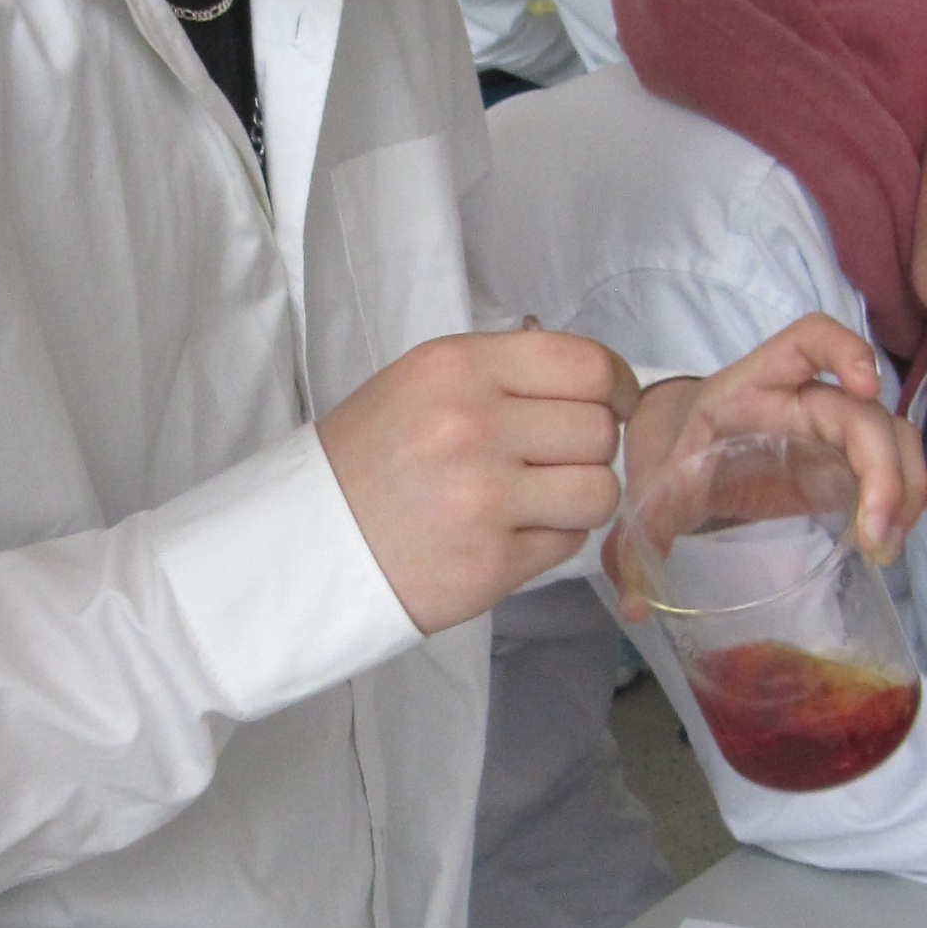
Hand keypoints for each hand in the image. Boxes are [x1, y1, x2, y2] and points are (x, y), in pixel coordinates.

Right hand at [318, 328, 637, 633]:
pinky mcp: (493, 563)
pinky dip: (551, 538)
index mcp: (457, 368)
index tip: (612, 404)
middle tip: (554, 460)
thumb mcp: (421, 383)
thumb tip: (593, 381)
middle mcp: (474, 426)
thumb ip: (504, 373)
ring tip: (540, 500)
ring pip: (600, 490)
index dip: (616, 386)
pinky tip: (509, 533)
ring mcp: (485, 499)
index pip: (586, 364)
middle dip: (591, 447)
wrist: (310, 543)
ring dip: (582, 497)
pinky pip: (569, 543)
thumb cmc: (369, 460)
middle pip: (599, 429)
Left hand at [611, 314, 926, 600]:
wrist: (682, 455)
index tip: (863, 387)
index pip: (806, 341)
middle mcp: (802, 401)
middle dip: (882, 472)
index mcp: (751, 390)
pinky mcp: (848, 466)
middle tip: (876, 536)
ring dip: (904, 491)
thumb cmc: (674, 460)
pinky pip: (898, 466)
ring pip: (889, 444)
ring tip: (886, 547)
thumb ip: (637, 543)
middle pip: (862, 417)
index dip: (842, 351)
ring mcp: (831, 433)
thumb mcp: (655, 492)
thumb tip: (631, 606)